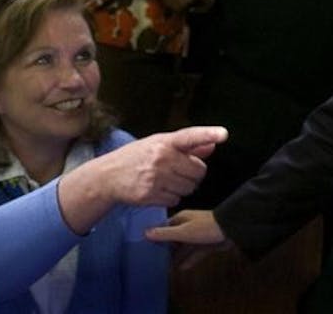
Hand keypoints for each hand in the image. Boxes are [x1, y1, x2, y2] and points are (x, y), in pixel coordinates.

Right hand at [100, 126, 227, 207]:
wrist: (108, 176)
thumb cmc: (137, 157)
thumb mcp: (159, 144)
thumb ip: (188, 147)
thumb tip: (212, 146)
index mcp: (165, 141)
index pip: (191, 136)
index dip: (208, 134)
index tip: (224, 134)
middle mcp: (161, 157)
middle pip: (198, 171)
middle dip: (194, 174)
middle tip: (180, 172)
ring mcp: (155, 177)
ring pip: (189, 188)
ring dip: (183, 187)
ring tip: (167, 180)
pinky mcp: (149, 195)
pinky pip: (175, 200)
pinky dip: (171, 198)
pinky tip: (159, 190)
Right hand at [146, 209, 228, 268]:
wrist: (231, 229)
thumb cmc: (205, 228)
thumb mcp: (183, 232)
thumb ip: (165, 234)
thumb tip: (145, 233)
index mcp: (181, 219)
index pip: (165, 228)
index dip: (156, 237)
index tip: (146, 248)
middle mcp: (188, 226)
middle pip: (174, 239)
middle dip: (166, 249)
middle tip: (155, 262)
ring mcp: (198, 236)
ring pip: (184, 248)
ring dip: (177, 257)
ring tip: (166, 269)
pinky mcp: (206, 245)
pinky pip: (195, 253)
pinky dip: (188, 260)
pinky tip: (181, 269)